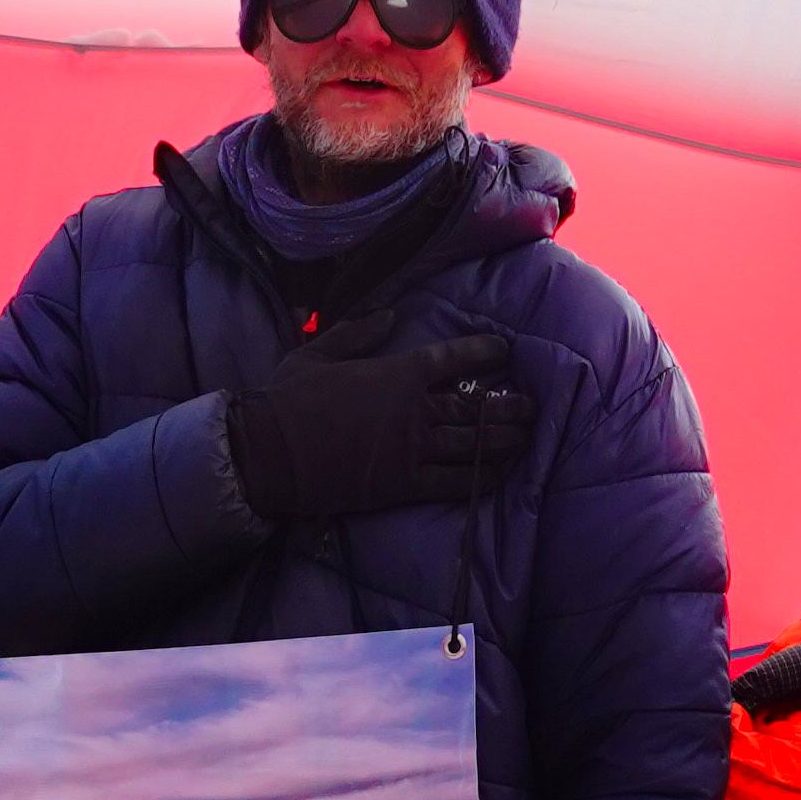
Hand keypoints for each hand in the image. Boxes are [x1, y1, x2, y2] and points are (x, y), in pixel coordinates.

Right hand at [226, 328, 532, 528]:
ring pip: (473, 444)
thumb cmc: (286, 398)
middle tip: (532, 405)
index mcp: (396, 372)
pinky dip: (482, 477)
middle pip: (474, 407)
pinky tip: (501, 473)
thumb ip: (358, 332)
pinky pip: (455, 482)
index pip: (453, 359)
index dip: (483, 353)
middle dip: (508, 406)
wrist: (268, 453)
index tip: (503, 350)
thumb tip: (390, 314)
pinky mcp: (403, 485)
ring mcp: (412, 450)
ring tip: (527, 437)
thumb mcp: (318, 351)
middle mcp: (413, 410)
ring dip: (504, 440)